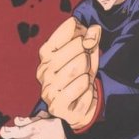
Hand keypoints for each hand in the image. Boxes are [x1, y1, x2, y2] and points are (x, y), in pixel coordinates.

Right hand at [36, 17, 101, 131]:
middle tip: (88, 62)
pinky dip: (88, 89)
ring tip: (85, 78)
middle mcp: (43, 71)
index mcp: (46, 55)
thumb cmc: (81, 78)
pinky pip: (80, 87)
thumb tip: (95, 28)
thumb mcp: (86, 56)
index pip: (63, 34)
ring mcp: (48, 89)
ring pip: (77, 68)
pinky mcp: (56, 106)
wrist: (80, 110)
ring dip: (88, 72)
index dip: (80, 31)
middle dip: (88, 53)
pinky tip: (84, 92)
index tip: (89, 32)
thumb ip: (88, 40)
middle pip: (75, 50)